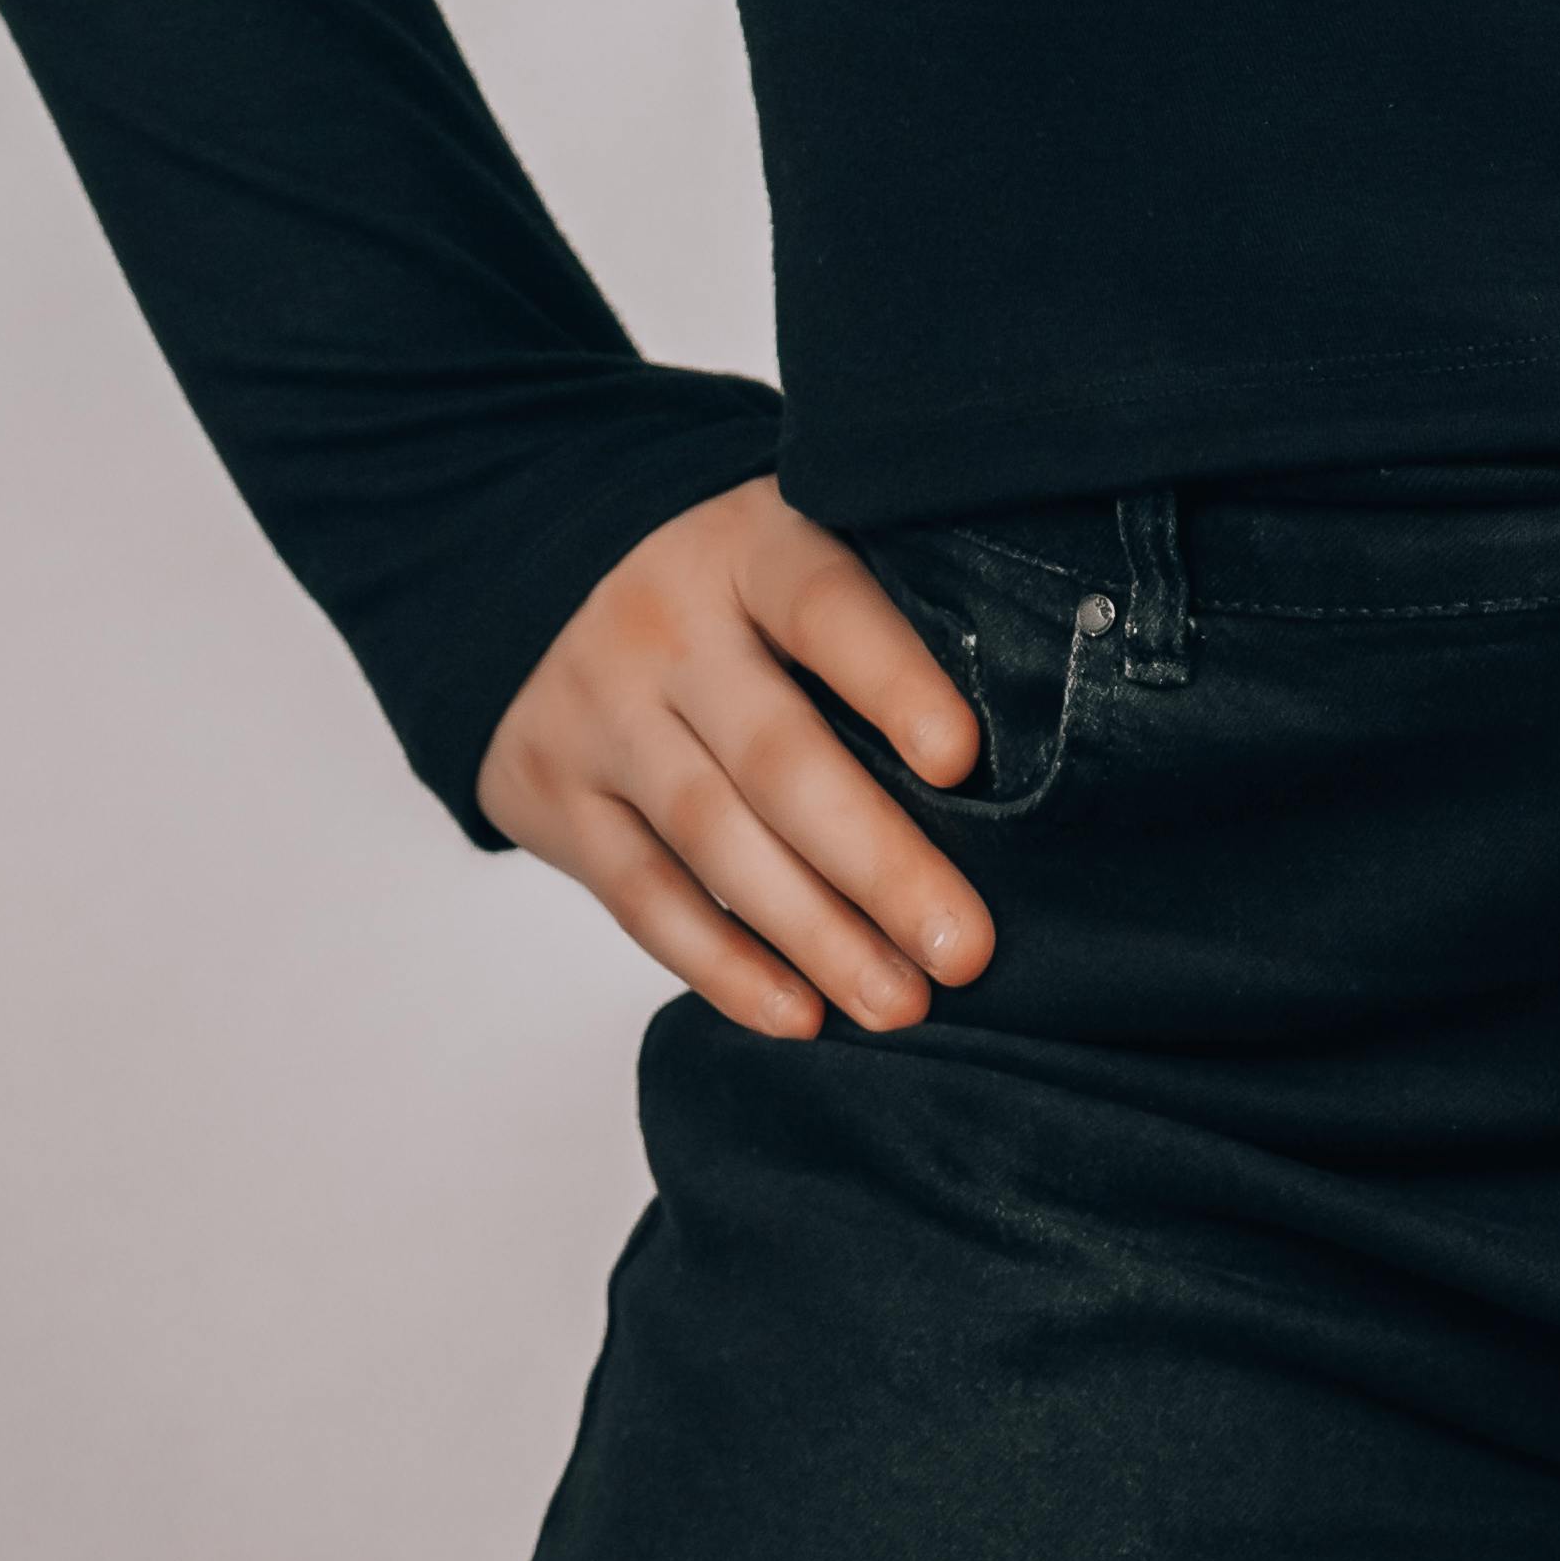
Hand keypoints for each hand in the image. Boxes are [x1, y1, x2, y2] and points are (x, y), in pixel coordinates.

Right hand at [480, 471, 1000, 1039]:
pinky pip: (643, 898)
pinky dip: (724, 966)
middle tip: (965, 949)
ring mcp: (598, 714)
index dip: (892, 680)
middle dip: (878, 864)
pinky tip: (799, 1014)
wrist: (542, 580)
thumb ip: (884, 611)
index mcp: (748, 547)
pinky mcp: (552, 796)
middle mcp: (663, 627)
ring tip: (900, 1004)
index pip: (825, 606)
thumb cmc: (732, 585)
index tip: (962, 760)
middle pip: (777, 755)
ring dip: (814, 936)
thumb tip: (1017, 746)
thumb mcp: (795, 547)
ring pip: (714, 839)